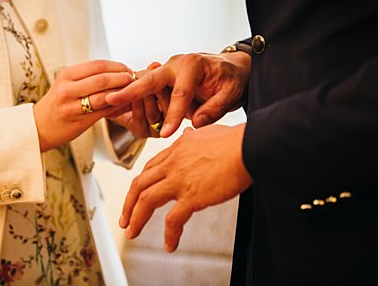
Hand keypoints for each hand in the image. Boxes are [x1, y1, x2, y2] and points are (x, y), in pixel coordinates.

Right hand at [33, 60, 135, 151]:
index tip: (129, 70)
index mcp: (66, 75)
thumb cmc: (58, 104)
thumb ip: (89, 77)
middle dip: (124, 78)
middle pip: (103, 78)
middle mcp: (67, 88)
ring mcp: (71, 106)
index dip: (118, 66)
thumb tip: (120, 71)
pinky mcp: (78, 121)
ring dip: (124, 93)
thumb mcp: (67, 84)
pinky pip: (104, 112)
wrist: (37, 128)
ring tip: (134, 92)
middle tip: (135, 80)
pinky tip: (125, 106)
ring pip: (105, 96)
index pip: (98, 65)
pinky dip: (117, 107)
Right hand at [105, 51, 250, 137]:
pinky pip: (145, 90)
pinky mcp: (161, 79)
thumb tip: (195, 123)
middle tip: (110, 101)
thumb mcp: (230, 94)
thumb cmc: (231, 79)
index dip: (173, 115)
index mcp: (193, 65)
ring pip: (145, 86)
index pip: (181, 93)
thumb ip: (214, 108)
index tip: (165, 134)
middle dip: (131, 91)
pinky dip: (132, 99)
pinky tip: (116, 109)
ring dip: (133, 100)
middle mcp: (176, 64)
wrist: (230, 69)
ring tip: (114, 112)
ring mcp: (166, 70)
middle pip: (150, 80)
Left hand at [120, 123, 251, 250]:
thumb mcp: (210, 132)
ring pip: (146, 201)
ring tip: (133, 232)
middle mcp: (175, 163)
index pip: (151, 167)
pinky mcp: (192, 196)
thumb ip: (196, 136)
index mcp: (179, 148)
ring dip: (136, 218)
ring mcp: (181, 180)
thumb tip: (188, 134)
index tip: (137, 193)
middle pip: (140, 183)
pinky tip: (170, 245)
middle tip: (125, 218)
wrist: (251, 146)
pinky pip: (173, 220)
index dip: (141, 182)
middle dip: (128, 203)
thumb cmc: (238, 140)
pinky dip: (169, 235)